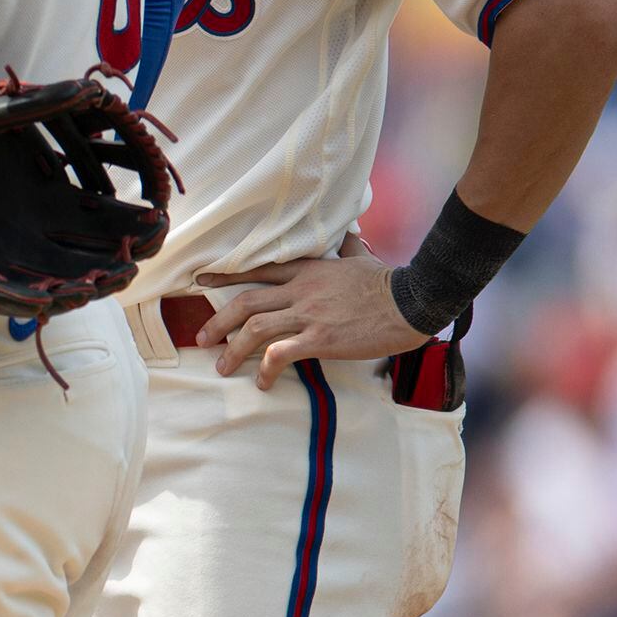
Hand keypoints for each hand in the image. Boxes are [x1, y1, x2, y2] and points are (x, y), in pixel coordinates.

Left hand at [192, 243, 426, 387]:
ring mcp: (309, 314)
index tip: (202, 281)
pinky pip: (281, 354)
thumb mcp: (363, 257)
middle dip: (218, 321)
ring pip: (255, 328)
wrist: (414, 301)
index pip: (258, 270)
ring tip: (222, 367)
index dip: (227, 276)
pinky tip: (263, 383)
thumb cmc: (390, 282)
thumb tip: (349, 233)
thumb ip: (348, 247)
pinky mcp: (321, 339)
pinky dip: (266, 369)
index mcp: (308, 270)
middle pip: (246, 301)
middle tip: (202, 338)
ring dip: (234, 350)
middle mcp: (301, 290)